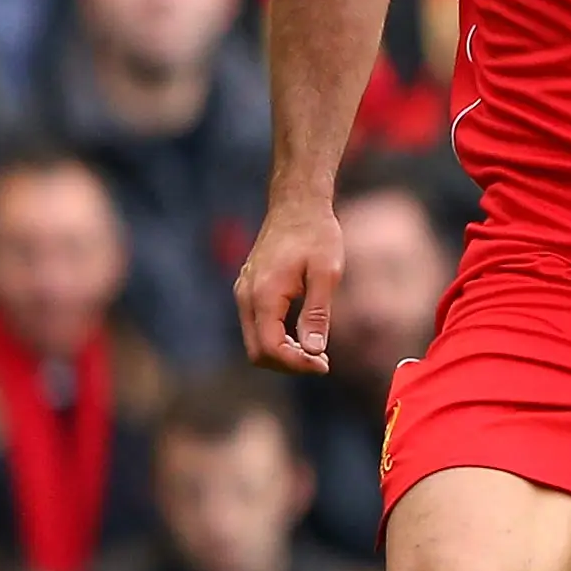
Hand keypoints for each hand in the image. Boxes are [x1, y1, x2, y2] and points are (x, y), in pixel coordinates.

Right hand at [236, 201, 341, 373]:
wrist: (296, 205)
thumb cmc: (316, 235)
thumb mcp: (326, 273)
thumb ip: (317, 313)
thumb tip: (314, 350)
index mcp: (263, 295)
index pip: (270, 348)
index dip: (296, 364)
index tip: (324, 365)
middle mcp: (245, 296)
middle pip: (257, 351)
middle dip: (288, 364)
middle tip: (322, 362)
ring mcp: (243, 293)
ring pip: (254, 341)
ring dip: (282, 353)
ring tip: (316, 351)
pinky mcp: (248, 290)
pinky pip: (256, 326)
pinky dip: (276, 339)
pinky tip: (302, 336)